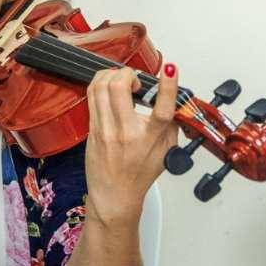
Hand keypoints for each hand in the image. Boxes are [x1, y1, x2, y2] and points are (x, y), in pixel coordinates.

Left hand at [82, 64, 179, 226]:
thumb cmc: (139, 174)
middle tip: (135, 80)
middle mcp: (125, 132)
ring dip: (112, 75)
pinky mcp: (91, 129)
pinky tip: (109, 88)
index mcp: (149, 139)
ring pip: (100, 87)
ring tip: (121, 81)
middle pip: (119, 88)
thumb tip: (174, 101)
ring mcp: (105, 130)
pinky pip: (92, 96)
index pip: (161, 110)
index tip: (170, 70)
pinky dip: (101, 84)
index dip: (167, 87)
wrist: (114, 195)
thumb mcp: (167, 151)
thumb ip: (172, 124)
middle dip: (128, 73)